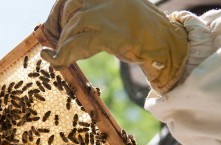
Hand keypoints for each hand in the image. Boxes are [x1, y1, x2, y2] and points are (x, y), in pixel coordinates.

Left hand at [41, 0, 188, 93]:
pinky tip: (55, 60)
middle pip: (70, 8)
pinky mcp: (111, 34)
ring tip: (63, 56)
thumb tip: (68, 20)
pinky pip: (79, 44)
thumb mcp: (117, 12)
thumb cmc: (143, 30)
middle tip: (57, 46)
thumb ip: (95, 11)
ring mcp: (109, 13)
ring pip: (73, 26)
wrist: (169, 44)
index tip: (51, 28)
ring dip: (64, 44)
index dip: (57, 13)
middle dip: (59, 28)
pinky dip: (64, 54)